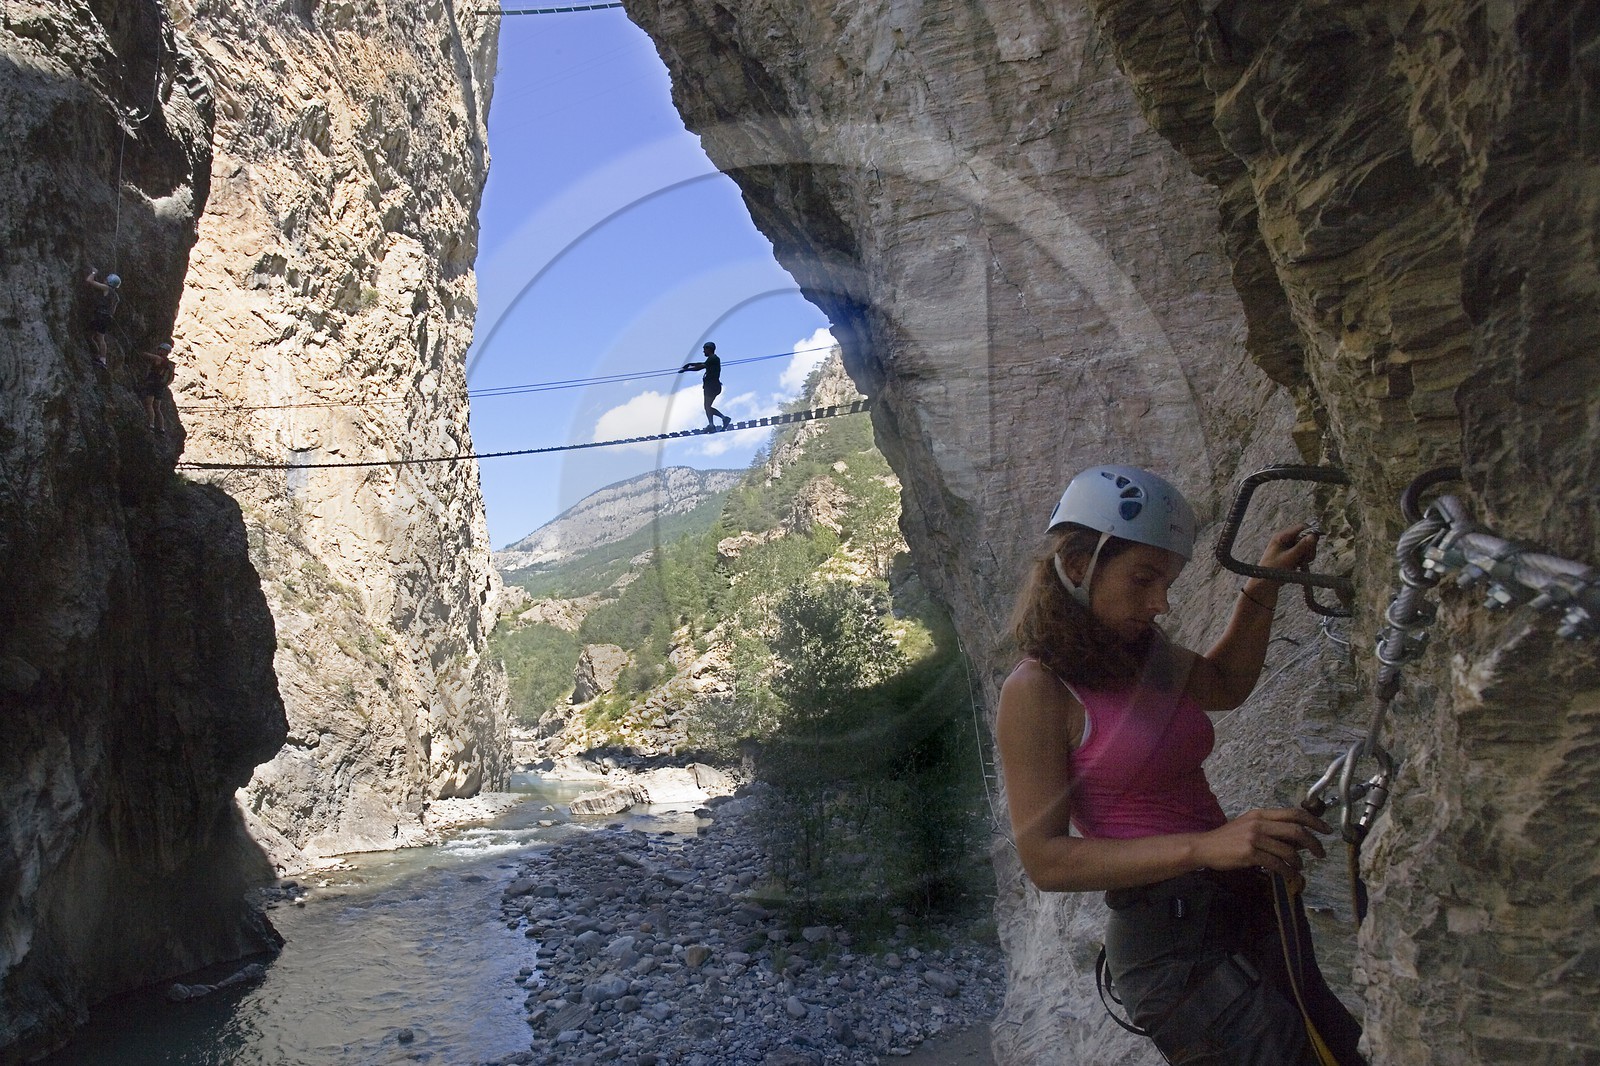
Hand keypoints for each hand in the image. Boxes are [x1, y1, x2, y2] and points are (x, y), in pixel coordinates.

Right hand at [1192, 807, 1329, 876]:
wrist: (1204, 847)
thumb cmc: (1228, 838)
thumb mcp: (1250, 826)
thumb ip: (1272, 829)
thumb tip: (1299, 840)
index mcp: (1260, 814)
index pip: (1293, 813)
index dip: (1314, 821)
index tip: (1326, 830)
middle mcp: (1259, 823)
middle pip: (1296, 830)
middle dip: (1313, 843)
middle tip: (1321, 853)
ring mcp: (1254, 838)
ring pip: (1288, 850)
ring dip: (1299, 861)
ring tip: (1299, 868)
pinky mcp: (1250, 853)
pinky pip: (1277, 864)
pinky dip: (1288, 872)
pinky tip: (1290, 876)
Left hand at [1258, 524, 1317, 571]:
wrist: (1265, 585)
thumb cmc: (1274, 570)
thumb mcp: (1290, 557)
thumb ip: (1302, 546)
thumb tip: (1314, 535)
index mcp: (1282, 536)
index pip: (1302, 527)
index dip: (1311, 534)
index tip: (1315, 545)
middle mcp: (1285, 539)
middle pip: (1305, 537)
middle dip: (1309, 548)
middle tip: (1306, 559)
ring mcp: (1287, 547)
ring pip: (1305, 546)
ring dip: (1307, 555)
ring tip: (1300, 564)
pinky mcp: (1290, 555)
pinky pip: (1302, 553)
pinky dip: (1303, 559)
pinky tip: (1299, 566)